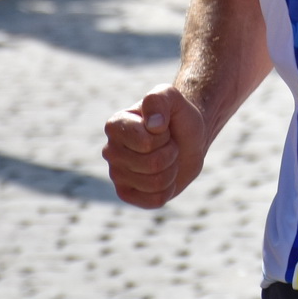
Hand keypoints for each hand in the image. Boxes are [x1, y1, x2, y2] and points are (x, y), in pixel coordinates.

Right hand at [102, 85, 207, 207]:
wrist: (188, 138)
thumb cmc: (177, 117)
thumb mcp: (173, 98)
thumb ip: (160, 100)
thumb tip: (153, 125)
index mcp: (114, 125)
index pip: (146, 143)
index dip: (164, 136)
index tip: (163, 128)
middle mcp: (110, 151)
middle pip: (152, 165)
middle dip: (170, 153)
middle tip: (168, 143)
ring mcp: (116, 175)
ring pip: (155, 183)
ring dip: (171, 169)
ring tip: (167, 157)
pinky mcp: (126, 194)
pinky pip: (154, 200)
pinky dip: (168, 188)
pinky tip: (164, 174)